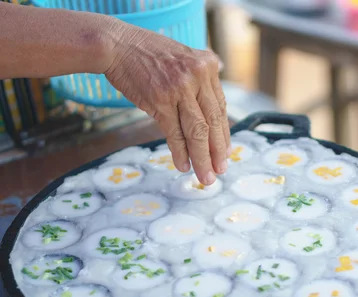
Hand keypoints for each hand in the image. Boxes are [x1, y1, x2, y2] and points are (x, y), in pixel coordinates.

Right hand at [104, 23, 229, 184]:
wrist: (116, 44)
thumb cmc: (147, 53)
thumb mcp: (183, 56)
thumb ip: (200, 78)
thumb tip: (214, 105)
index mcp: (208, 65)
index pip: (220, 107)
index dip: (223, 133)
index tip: (225, 152)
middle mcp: (198, 76)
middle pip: (213, 121)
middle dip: (217, 151)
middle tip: (221, 170)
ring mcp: (179, 88)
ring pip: (197, 131)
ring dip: (202, 158)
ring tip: (206, 176)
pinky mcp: (160, 101)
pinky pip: (174, 133)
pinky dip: (180, 152)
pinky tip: (183, 165)